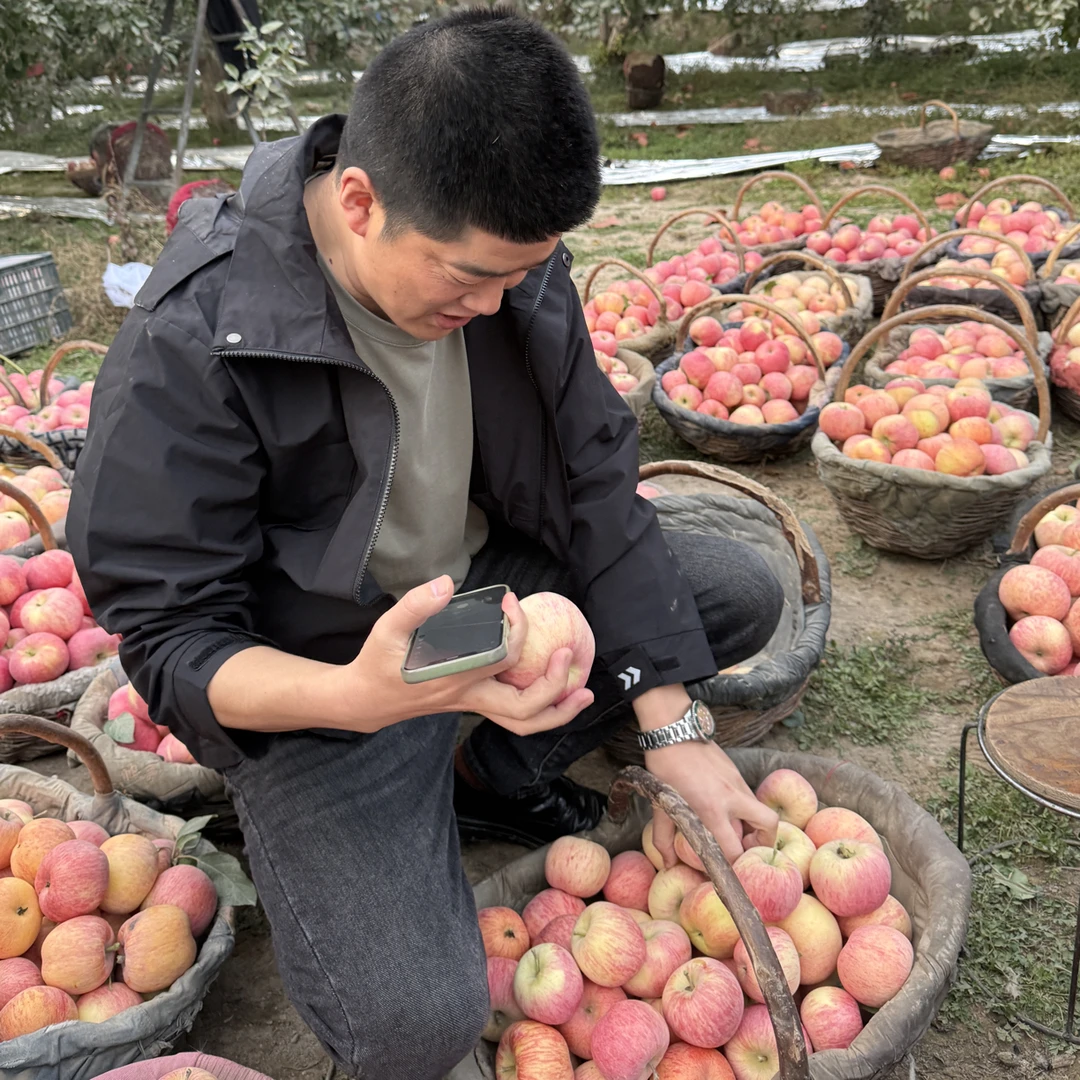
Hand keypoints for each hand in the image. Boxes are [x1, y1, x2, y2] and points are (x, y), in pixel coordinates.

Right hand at [342, 575, 593, 734]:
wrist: (366, 700)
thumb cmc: (379, 663)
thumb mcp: (387, 630)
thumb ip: (415, 607)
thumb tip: (446, 584)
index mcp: (453, 679)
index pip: (501, 658)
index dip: (518, 630)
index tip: (512, 603)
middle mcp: (469, 698)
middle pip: (524, 709)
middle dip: (554, 686)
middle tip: (570, 654)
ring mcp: (474, 706)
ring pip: (524, 723)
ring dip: (558, 711)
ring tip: (584, 693)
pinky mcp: (475, 705)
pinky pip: (516, 717)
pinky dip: (544, 710)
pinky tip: (559, 691)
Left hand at [645, 739, 777, 866]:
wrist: (672, 730)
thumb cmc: (664, 766)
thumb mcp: (660, 804)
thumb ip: (664, 838)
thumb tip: (668, 863)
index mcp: (712, 809)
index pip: (735, 849)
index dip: (733, 865)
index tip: (726, 871)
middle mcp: (731, 797)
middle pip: (769, 825)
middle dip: (763, 842)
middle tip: (746, 849)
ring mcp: (737, 782)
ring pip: (759, 809)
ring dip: (753, 824)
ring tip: (733, 830)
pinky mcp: (736, 770)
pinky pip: (748, 795)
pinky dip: (743, 807)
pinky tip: (724, 807)